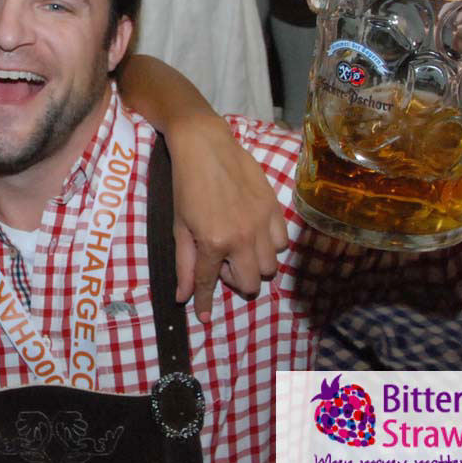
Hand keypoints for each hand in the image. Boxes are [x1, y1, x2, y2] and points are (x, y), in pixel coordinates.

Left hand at [166, 114, 287, 322]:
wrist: (206, 145)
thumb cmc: (186, 185)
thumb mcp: (179, 226)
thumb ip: (184, 264)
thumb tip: (183, 297)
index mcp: (214, 242)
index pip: (209, 284)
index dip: (204, 303)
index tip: (204, 317)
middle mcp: (243, 237)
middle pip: (251, 282)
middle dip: (236, 281)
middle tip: (220, 262)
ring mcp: (262, 223)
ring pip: (271, 266)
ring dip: (254, 264)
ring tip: (237, 246)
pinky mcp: (276, 208)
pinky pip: (282, 242)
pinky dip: (270, 244)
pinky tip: (254, 231)